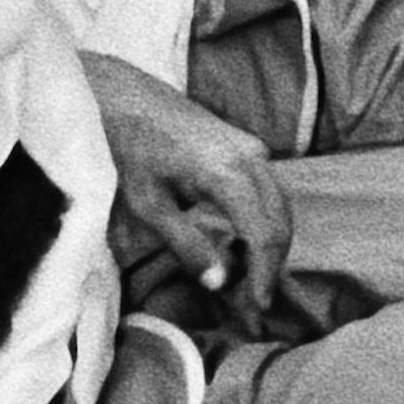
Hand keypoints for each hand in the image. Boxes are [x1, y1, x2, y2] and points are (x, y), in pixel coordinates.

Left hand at [79, 54, 291, 314]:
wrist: (122, 95)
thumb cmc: (128, 148)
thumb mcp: (147, 204)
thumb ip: (187, 244)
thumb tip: (221, 283)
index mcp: (227, 172)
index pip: (264, 234)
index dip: (265, 275)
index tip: (258, 308)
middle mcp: (250, 155)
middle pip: (281, 220)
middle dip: (273, 264)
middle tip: (256, 301)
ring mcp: (250, 146)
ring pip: (280, 204)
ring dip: (271, 243)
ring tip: (250, 278)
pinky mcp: (244, 144)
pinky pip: (269, 190)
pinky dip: (265, 221)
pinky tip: (243, 243)